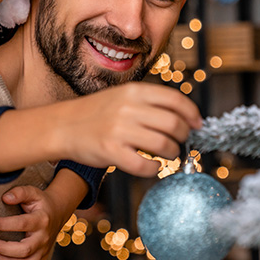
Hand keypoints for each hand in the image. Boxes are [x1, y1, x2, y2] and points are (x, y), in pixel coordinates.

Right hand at [0, 82, 201, 175]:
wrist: (62, 126)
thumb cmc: (96, 114)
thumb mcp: (122, 96)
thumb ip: (149, 102)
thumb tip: (184, 116)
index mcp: (133, 91)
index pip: (175, 99)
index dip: (192, 113)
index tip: (197, 124)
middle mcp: (128, 108)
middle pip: (174, 124)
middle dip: (184, 136)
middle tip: (180, 142)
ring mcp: (119, 130)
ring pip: (163, 145)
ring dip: (172, 153)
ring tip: (167, 154)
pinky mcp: (110, 151)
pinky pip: (144, 165)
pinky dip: (154, 168)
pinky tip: (152, 166)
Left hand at [0, 186, 66, 259]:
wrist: (57, 213)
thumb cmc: (40, 203)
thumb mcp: (32, 192)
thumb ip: (19, 192)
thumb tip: (5, 198)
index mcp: (42, 219)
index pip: (23, 223)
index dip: (6, 224)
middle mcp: (44, 237)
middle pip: (26, 249)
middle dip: (5, 248)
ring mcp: (44, 250)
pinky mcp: (41, 259)